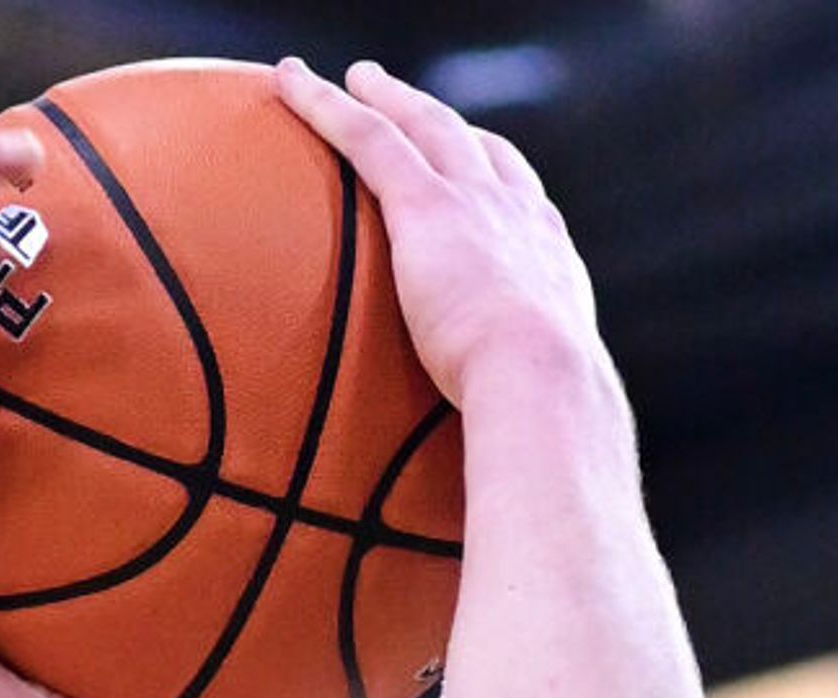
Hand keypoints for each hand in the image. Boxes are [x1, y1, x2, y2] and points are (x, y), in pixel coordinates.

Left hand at [271, 57, 606, 403]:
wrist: (544, 382)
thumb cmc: (540, 418)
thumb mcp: (529, 410)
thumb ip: (503, 419)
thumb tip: (491, 478)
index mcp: (546, 261)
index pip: (519, 200)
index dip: (495, 175)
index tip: (479, 163)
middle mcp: (517, 215)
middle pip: (473, 146)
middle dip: (439, 118)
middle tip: (406, 99)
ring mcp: (475, 202)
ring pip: (420, 125)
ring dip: (384, 95)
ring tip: (352, 80)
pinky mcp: (426, 205)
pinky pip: (367, 138)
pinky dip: (327, 106)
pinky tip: (291, 85)